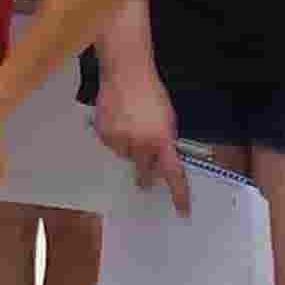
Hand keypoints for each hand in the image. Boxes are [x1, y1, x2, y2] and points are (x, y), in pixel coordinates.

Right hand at [94, 67, 188, 211]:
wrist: (126, 73)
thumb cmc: (152, 94)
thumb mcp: (167, 119)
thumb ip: (165, 141)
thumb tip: (161, 159)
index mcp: (162, 140)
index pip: (173, 173)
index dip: (179, 194)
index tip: (182, 211)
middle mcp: (141, 143)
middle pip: (143, 170)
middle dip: (145, 174)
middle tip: (144, 181)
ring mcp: (120, 139)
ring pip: (125, 155)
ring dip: (128, 147)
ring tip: (128, 124)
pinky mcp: (103, 133)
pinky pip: (110, 145)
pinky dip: (114, 137)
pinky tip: (116, 120)